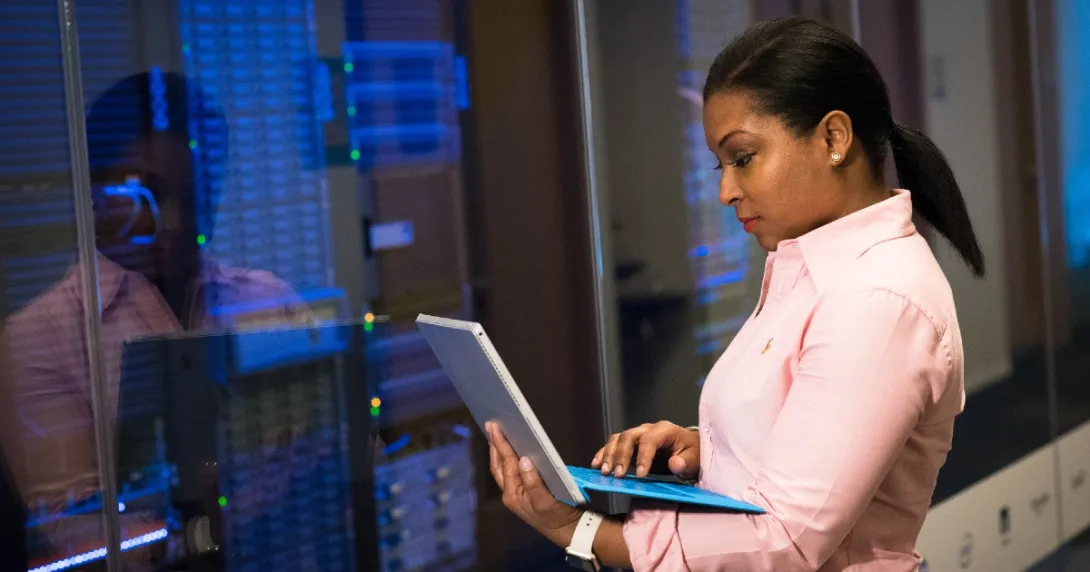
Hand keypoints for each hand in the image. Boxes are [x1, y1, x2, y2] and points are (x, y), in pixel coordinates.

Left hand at [486, 421, 582, 545]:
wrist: (565, 530)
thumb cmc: (557, 516)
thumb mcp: (546, 500)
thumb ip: (534, 481)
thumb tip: (524, 460)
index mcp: (513, 494)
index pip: (506, 463)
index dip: (501, 443)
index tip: (496, 427)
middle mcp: (510, 493)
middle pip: (497, 464)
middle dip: (493, 444)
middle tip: (491, 424)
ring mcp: (514, 493)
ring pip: (501, 469)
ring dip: (497, 451)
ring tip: (495, 434)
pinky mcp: (521, 493)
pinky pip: (509, 472)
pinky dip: (506, 459)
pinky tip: (509, 451)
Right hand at [591, 421, 698, 479]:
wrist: (688, 449)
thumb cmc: (692, 453)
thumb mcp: (695, 459)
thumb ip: (686, 462)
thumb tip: (675, 463)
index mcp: (665, 430)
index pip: (650, 440)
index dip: (644, 457)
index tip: (640, 475)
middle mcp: (647, 429)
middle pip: (629, 436)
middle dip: (621, 455)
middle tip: (617, 475)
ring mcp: (637, 435)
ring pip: (617, 439)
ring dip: (609, 455)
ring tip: (604, 472)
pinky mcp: (629, 445)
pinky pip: (613, 444)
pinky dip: (603, 453)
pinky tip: (596, 465)